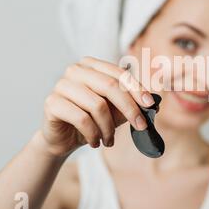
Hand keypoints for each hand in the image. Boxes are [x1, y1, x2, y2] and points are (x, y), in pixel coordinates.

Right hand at [40, 56, 154, 156]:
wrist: (63, 139)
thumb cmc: (92, 120)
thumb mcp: (116, 111)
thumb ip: (132, 103)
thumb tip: (156, 101)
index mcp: (91, 65)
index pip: (119, 74)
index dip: (137, 89)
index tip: (150, 105)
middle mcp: (75, 70)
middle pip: (110, 86)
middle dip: (129, 109)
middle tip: (140, 126)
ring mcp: (61, 85)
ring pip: (97, 105)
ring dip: (108, 128)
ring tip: (109, 140)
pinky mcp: (52, 103)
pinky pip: (81, 119)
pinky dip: (93, 134)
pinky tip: (95, 142)